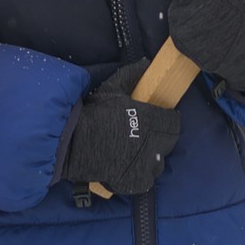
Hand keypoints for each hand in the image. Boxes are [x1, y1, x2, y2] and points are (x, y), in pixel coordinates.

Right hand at [61, 61, 180, 194]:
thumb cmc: (92, 115)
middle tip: (145, 137)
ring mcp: (144, 165)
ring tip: (135, 155)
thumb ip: (131, 76)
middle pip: (169, 143)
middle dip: (160, 139)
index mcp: (150, 120)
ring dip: (150, 159)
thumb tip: (146, 62)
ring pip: (158, 164)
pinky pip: (145, 182)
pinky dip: (138, 177)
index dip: (167, 121)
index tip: (159, 121)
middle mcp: (152, 144)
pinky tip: (127, 169)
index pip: (174, 122)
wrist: (71, 144)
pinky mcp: (134, 182)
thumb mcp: (111, 91)